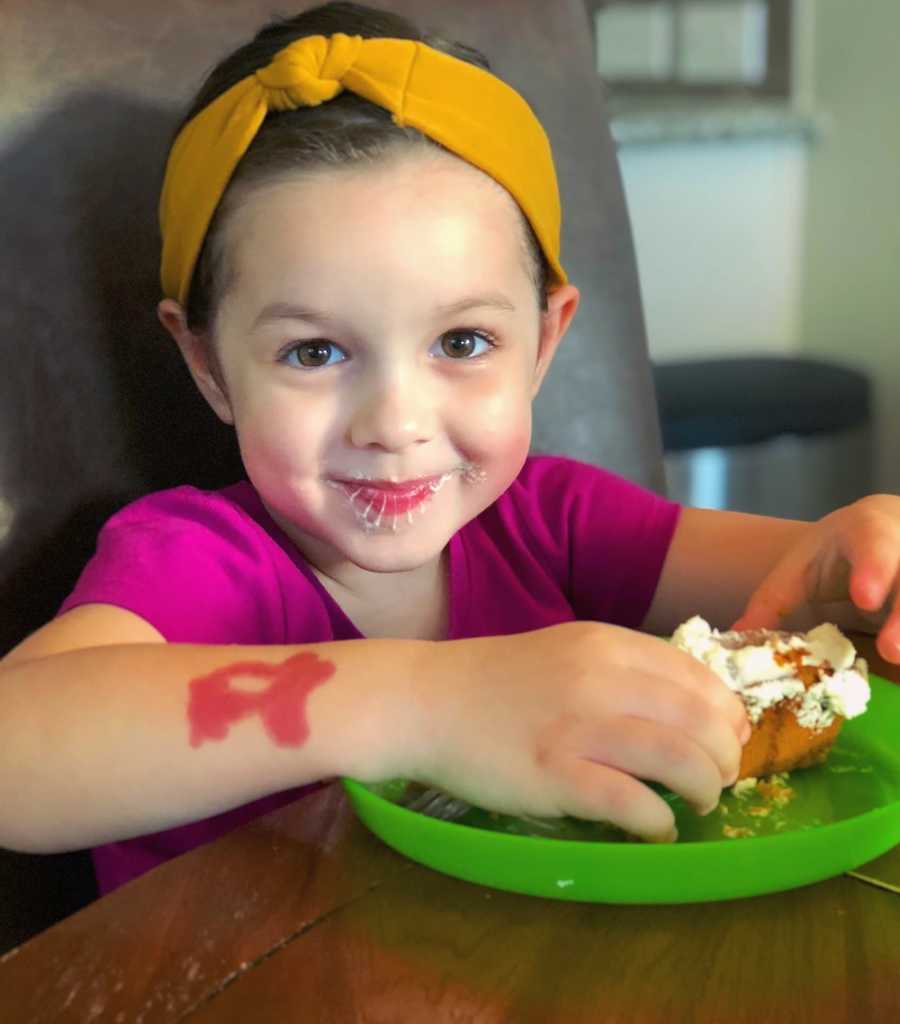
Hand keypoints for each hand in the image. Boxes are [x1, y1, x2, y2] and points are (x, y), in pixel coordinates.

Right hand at [406, 621, 748, 842]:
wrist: (427, 701)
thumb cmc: (499, 681)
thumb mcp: (568, 652)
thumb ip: (625, 671)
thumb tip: (694, 712)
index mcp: (607, 643)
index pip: (700, 677)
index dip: (728, 714)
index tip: (728, 739)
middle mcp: (600, 678)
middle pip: (702, 720)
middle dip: (726, 758)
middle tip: (718, 779)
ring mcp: (577, 727)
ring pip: (679, 759)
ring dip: (706, 789)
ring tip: (699, 803)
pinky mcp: (554, 775)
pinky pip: (632, 803)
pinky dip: (660, 822)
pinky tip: (657, 828)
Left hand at [732, 495, 899, 661]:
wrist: (884, 531)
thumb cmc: (837, 554)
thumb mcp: (802, 564)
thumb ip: (773, 599)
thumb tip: (738, 636)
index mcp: (870, 532)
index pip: (876, 544)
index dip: (875, 570)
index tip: (865, 597)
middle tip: (892, 650)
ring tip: (899, 660)